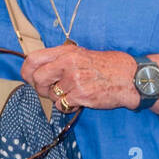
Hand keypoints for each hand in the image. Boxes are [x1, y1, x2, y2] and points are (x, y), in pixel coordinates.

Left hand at [20, 45, 137, 110]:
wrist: (131, 77)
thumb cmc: (109, 66)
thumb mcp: (83, 54)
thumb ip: (62, 59)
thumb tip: (39, 69)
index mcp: (67, 52)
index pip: (33, 59)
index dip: (27, 71)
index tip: (31, 78)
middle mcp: (68, 64)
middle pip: (37, 78)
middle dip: (41, 88)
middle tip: (52, 90)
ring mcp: (75, 80)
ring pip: (51, 95)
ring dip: (59, 98)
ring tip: (74, 93)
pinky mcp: (82, 95)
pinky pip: (62, 105)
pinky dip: (68, 106)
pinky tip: (80, 100)